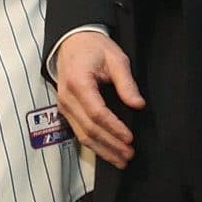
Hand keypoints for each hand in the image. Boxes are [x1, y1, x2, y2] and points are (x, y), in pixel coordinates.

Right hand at [52, 31, 145, 168]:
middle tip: (129, 154)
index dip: (114, 128)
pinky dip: (94, 145)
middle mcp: (67, 97)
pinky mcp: (66, 110)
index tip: (130, 137)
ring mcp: (64, 105)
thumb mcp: (115, 58)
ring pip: (82, 135)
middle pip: (89, 128)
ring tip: (121, 160)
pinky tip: (108, 152)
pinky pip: (79, 131)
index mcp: (78, 82)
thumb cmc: (93, 47)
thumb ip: (126, 83)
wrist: (71, 41)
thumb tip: (138, 105)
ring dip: (103, 150)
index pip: (97, 113)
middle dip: (111, 144)